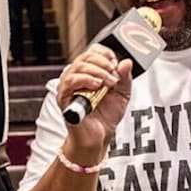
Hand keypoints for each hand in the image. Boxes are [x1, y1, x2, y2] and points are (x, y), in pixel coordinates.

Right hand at [56, 45, 132, 161]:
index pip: (93, 52)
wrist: (98, 138)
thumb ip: (125, 78)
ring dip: (97, 72)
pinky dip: (85, 80)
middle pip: (86, 56)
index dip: (106, 53)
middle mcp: (78, 76)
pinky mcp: (64, 97)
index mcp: (90, 72)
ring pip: (79, 66)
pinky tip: (96, 86)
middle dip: (103, 63)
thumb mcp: (122, 95)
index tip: (116, 64)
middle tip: (114, 75)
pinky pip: (70, 81)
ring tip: (108, 83)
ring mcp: (69, 86)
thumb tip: (126, 62)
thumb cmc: (105, 117)